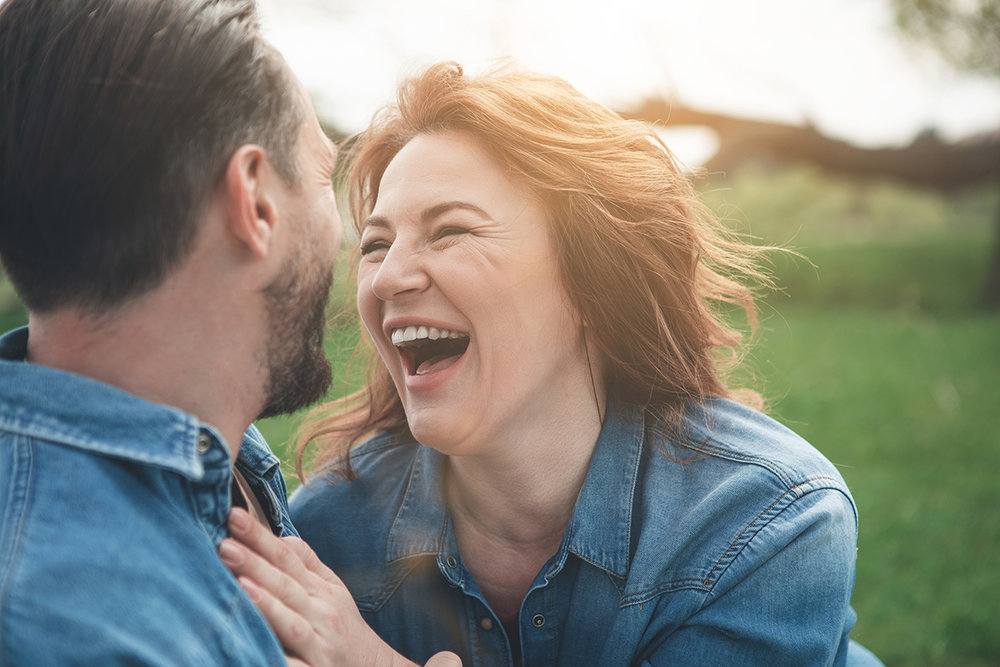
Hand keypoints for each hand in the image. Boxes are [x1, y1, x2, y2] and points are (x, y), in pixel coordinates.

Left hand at [219, 508, 460, 666]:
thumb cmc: (346, 629)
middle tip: (224, 543)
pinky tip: (256, 644)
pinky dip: (278, 654)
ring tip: (239, 583)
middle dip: (255, 562)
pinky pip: (294, 665)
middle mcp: (321, 612)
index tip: (233, 516)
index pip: (288, 557)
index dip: (261, 537)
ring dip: (266, 603)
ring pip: (290, 621)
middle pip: (285, 584)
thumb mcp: (334, 590)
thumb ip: (307, 563)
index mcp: (321, 589)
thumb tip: (281, 537)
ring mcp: (319, 644)